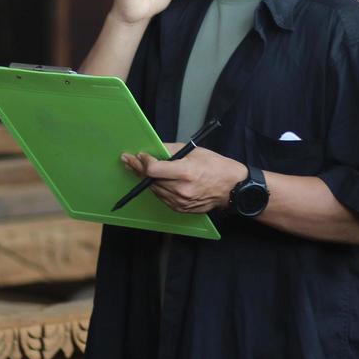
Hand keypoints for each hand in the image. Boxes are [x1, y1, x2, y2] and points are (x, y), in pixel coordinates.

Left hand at [120, 145, 243, 213]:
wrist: (231, 188)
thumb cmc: (216, 166)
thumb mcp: (195, 151)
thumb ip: (171, 150)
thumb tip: (154, 149)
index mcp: (186, 172)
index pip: (154, 170)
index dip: (143, 162)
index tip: (138, 155)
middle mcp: (181, 190)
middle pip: (150, 180)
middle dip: (138, 169)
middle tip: (127, 160)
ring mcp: (180, 202)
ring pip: (154, 190)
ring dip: (145, 179)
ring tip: (137, 168)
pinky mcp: (180, 209)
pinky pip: (162, 197)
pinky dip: (156, 188)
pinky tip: (153, 180)